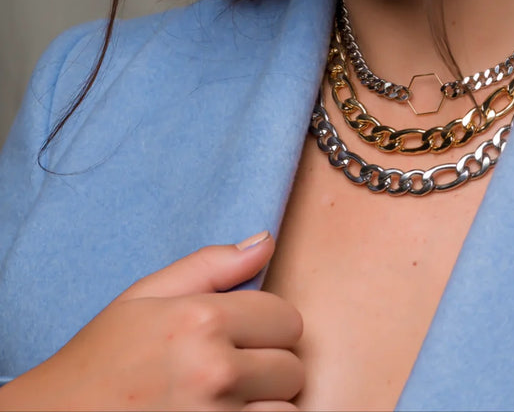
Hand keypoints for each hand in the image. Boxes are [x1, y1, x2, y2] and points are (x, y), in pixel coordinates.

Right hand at [0, 231, 302, 410]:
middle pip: (292, 367)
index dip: (268, 327)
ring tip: (228, 399)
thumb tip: (265, 241)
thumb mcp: (145, 296)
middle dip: (268, 367)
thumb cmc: (100, 359)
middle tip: (230, 371)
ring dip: (265, 405)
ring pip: (286, 411)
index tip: (244, 336)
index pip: (286, 318)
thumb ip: (210, 265)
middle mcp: (214, 372)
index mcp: (202, 321)